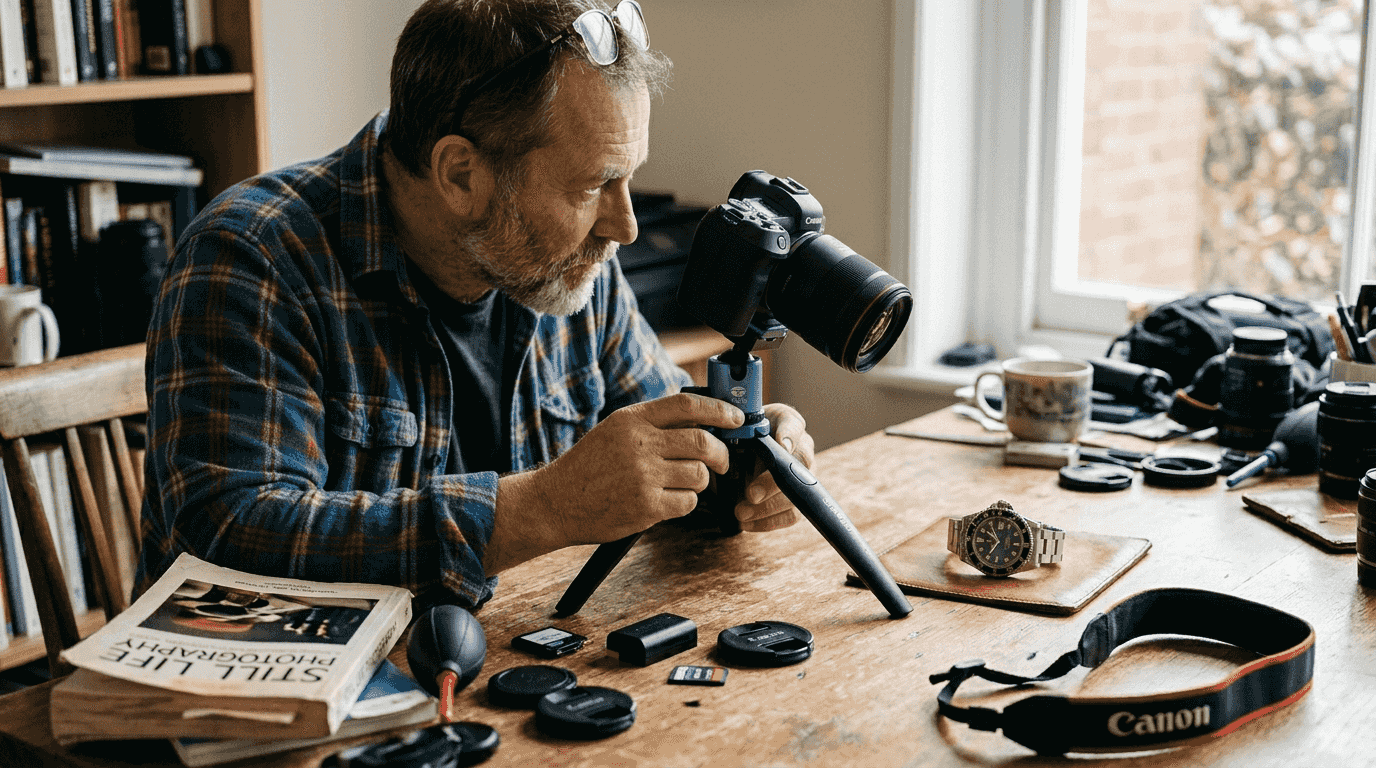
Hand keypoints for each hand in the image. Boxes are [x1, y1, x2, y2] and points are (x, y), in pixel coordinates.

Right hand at [486, 393, 743, 571]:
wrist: (555, 502)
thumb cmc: (587, 467)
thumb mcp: (613, 431)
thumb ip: (651, 423)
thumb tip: (700, 421)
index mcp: (632, 420)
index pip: (687, 406)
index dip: (719, 410)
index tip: (735, 418)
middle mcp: (639, 444)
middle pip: (702, 442)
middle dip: (722, 453)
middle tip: (723, 462)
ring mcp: (643, 476)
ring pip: (699, 475)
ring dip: (699, 481)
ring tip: (681, 483)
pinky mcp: (647, 506)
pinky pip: (688, 502)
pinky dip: (685, 502)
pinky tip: (668, 500)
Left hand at [735, 403, 814, 531]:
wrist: (740, 453)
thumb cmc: (739, 437)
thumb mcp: (733, 427)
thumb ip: (734, 429)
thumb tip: (729, 438)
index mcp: (786, 424)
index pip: (794, 424)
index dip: (789, 435)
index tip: (781, 445)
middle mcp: (801, 448)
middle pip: (799, 465)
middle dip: (773, 482)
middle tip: (751, 494)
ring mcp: (803, 475)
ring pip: (798, 494)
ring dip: (769, 507)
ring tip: (741, 513)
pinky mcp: (797, 499)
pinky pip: (791, 515)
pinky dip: (767, 522)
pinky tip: (746, 522)